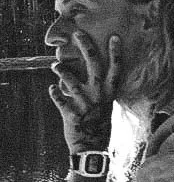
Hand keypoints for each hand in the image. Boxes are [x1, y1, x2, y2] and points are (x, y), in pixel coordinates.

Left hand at [49, 32, 120, 152]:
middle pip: (94, 67)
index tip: (114, 37)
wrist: (91, 147)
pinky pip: (60, 101)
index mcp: (109, 93)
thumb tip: (93, 71)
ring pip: (72, 82)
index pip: (115, 69)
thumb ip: (101, 89)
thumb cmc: (99, 123)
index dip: (115, 53)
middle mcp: (98, 96)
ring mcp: (84, 105)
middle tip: (78, 34)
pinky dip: (55, 94)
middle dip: (87, 48)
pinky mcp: (71, 114)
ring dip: (63, 72)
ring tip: (54, 65)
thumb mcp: (105, 104)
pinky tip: (51, 87)